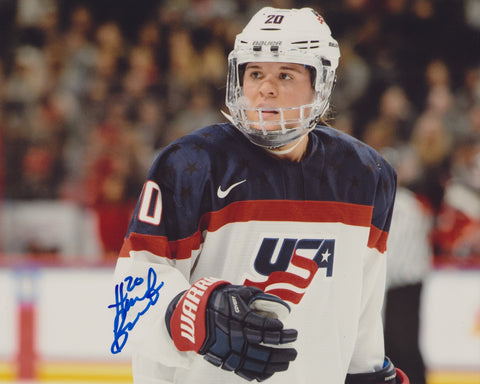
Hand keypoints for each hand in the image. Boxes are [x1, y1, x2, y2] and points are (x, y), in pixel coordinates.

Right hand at [166, 278, 297, 380]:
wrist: (194, 315)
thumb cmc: (219, 300)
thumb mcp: (238, 292)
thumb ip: (258, 297)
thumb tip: (279, 304)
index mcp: (239, 318)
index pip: (265, 328)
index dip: (279, 330)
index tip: (287, 329)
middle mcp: (236, 336)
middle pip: (265, 348)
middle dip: (283, 350)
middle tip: (294, 350)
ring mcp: (230, 350)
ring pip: (258, 362)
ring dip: (276, 363)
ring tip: (287, 361)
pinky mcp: (225, 359)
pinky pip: (245, 371)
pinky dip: (260, 373)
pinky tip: (270, 371)